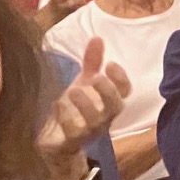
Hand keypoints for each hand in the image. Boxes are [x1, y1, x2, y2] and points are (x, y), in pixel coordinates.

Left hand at [39, 37, 131, 161]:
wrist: (54, 139)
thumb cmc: (74, 108)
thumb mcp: (83, 83)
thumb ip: (92, 62)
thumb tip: (98, 37)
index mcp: (107, 101)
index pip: (125, 91)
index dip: (121, 78)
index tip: (110, 63)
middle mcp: (103, 117)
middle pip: (116, 107)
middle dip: (109, 92)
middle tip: (96, 77)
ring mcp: (88, 131)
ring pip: (96, 122)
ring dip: (87, 105)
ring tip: (73, 91)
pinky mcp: (71, 142)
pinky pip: (73, 134)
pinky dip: (66, 119)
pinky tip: (57, 106)